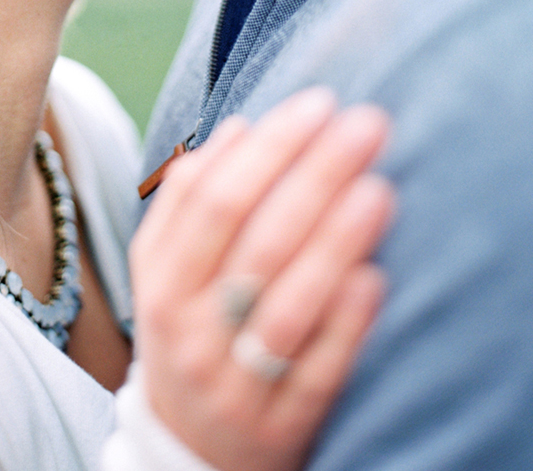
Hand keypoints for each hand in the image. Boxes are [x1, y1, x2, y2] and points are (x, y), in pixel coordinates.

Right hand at [130, 88, 394, 470]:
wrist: (186, 450)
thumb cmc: (188, 333)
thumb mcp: (167, 271)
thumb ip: (190, 201)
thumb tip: (238, 128)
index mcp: (161, 279)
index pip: (214, 197)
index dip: (269, 147)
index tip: (318, 103)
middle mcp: (188, 328)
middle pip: (255, 238)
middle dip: (313, 172)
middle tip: (366, 124)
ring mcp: (231, 381)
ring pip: (285, 302)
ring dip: (334, 240)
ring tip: (378, 187)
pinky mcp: (277, 426)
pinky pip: (314, 371)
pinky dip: (343, 323)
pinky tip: (373, 276)